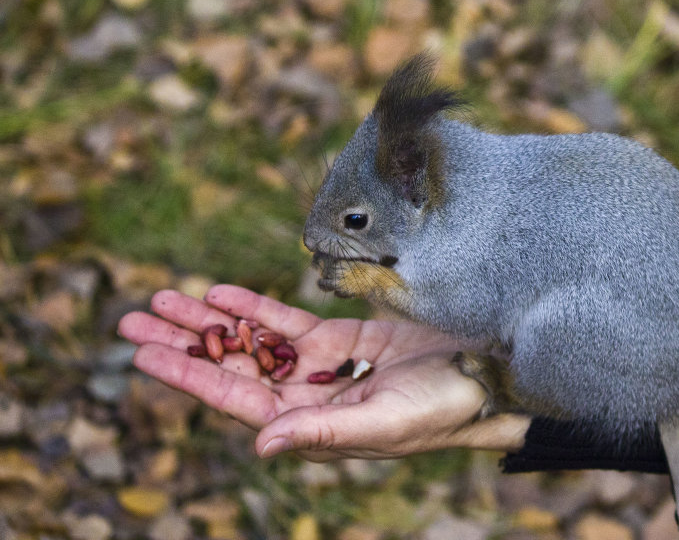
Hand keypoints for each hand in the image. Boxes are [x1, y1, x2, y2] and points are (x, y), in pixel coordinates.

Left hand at [117, 285, 530, 460]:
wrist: (490, 377)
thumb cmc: (445, 409)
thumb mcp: (383, 424)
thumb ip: (321, 432)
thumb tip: (260, 443)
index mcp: (310, 424)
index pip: (234, 398)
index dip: (188, 375)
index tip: (144, 354)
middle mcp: (307, 396)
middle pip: (231, 365)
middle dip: (183, 342)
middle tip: (131, 319)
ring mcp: (323, 365)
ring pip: (253, 340)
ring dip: (209, 319)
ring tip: (163, 298)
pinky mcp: (345, 338)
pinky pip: (288, 321)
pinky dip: (255, 306)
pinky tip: (221, 292)